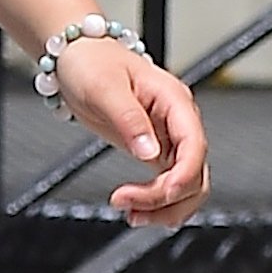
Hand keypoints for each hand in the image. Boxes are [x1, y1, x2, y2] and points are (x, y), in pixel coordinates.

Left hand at [52, 36, 208, 225]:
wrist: (77, 57)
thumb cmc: (92, 63)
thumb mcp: (105, 87)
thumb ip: (129, 120)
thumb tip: (149, 153)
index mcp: (175, 101)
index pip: (195, 146)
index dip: (183, 176)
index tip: (162, 194)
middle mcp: (178, 122)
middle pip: (194, 173)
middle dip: (166, 197)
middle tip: (126, 205)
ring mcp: (169, 138)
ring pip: (186, 185)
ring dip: (165, 207)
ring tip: (131, 215)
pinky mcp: (154, 149)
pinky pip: (168, 183)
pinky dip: (157, 202)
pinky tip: (136, 210)